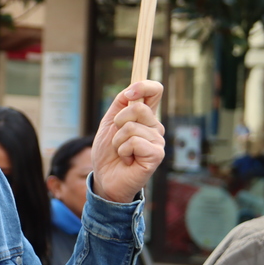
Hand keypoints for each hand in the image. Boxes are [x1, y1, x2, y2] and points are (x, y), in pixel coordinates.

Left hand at [91, 81, 165, 202]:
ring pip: (132, 127)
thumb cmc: (108, 152)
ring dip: (118, 141)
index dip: (143, 86)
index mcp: (145, 117)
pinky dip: (123, 151)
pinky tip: (127, 160)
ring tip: (122, 152)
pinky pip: (134, 142)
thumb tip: (130, 90)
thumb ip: (120, 104)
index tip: (129, 94)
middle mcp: (155, 127)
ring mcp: (158, 141)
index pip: (155, 91)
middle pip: (138, 108)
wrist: (105, 178)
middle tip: (117, 138)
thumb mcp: (109, 123)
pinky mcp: (157, 155)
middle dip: (119, 122)